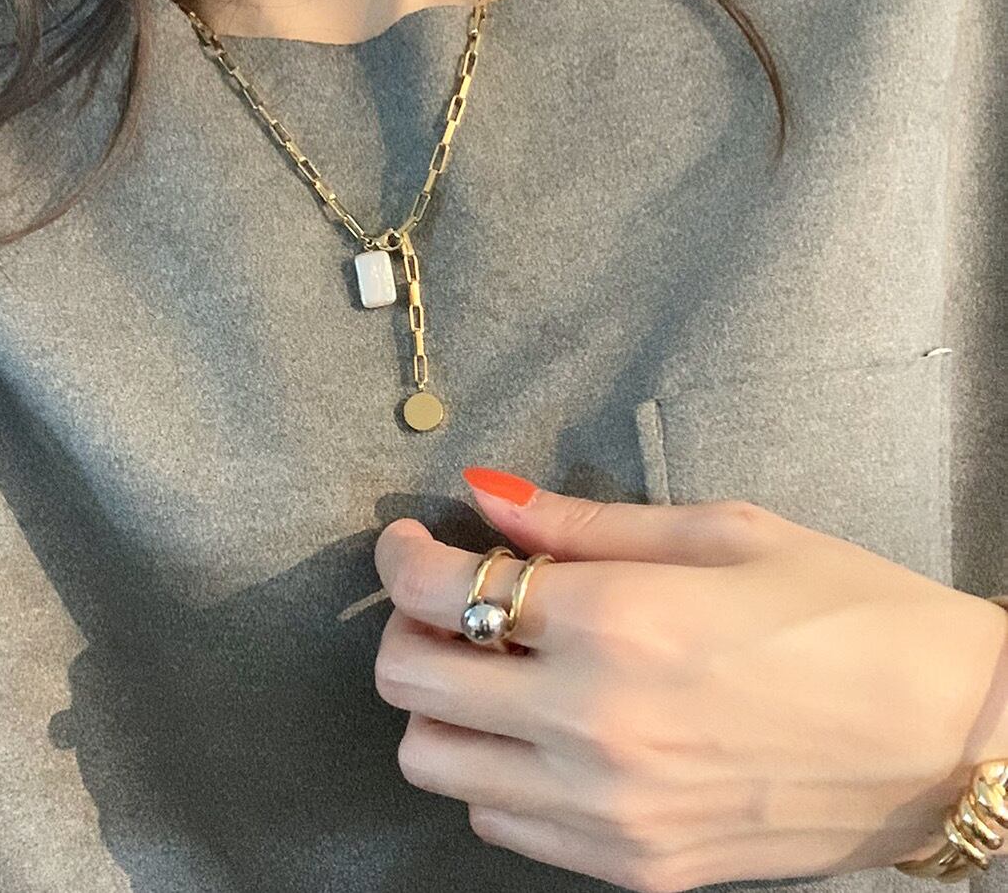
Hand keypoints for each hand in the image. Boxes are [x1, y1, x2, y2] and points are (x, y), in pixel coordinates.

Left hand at [372, 468, 1007, 891]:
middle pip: (412, 682)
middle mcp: (594, 725)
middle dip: (407, 626)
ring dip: (442, 704)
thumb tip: (490, 498)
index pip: (444, 591)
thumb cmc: (848, 613)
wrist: (951, 742)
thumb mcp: (723, 534)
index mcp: (620, 621)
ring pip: (436, 763)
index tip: (411, 543)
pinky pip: (501, 823)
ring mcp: (609, 811)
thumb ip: (587, 522)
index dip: (403, 558)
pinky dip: (493, 769)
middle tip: (449, 597)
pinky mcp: (634, 867)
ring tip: (496, 665)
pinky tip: (542, 729)